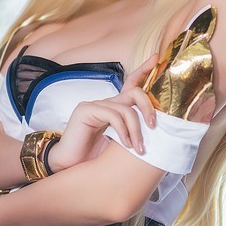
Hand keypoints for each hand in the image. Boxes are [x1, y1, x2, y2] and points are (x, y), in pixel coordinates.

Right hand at [47, 55, 157, 171]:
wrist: (69, 167)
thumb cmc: (94, 158)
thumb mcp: (119, 144)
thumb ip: (133, 132)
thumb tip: (156, 129)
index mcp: (114, 108)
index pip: (131, 84)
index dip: (143, 70)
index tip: (156, 58)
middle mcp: (105, 103)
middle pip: (134, 92)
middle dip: (148, 107)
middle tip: (154, 127)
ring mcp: (94, 105)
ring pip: (126, 109)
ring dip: (136, 130)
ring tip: (139, 149)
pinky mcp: (86, 111)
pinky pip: (113, 116)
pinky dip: (123, 131)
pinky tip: (125, 144)